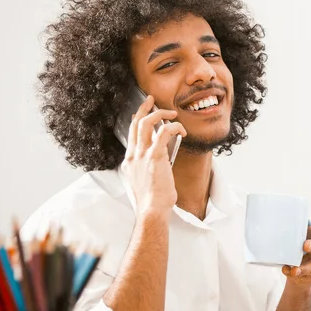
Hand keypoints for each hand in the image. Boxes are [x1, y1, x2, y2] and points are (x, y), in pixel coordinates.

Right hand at [121, 95, 186, 217]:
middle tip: (151, 100)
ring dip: (159, 114)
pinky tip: (181, 130)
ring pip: (145, 123)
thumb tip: (160, 165)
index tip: (141, 114)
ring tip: (171, 112)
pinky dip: (173, 127)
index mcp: (129, 162)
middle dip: (143, 109)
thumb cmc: (152, 202)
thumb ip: (148, 171)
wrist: (151, 210)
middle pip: (135, 124)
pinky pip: (163, 132)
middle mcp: (133, 155)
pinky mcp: (154, 156)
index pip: (130, 135)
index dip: (136, 121)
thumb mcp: (145, 183)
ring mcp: (142, 155)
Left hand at [282, 226, 310, 286]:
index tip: (303, 231)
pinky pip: (307, 277)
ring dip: (303, 268)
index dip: (309, 232)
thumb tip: (289, 230)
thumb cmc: (306, 247)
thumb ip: (301, 235)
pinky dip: (295, 275)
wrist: (305, 267)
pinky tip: (288, 271)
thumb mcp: (305, 239)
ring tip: (294, 270)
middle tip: (305, 246)